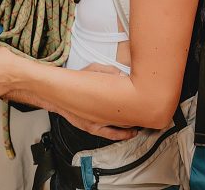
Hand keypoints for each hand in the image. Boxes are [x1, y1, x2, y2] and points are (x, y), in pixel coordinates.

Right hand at [3, 63, 138, 140]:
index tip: (148, 102)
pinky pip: (109, 134)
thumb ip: (109, 72)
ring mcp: (96, 122)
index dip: (138, 103)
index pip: (125, 103)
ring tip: (144, 124)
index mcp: (102, 98)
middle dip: (138, 115)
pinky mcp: (91, 127)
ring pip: (119, 127)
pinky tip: (129, 134)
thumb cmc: (74, 81)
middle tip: (149, 114)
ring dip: (131, 125)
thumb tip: (122, 75)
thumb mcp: (94, 69)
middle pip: (125, 116)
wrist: (54, 93)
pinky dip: (120, 134)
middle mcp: (100, 113)